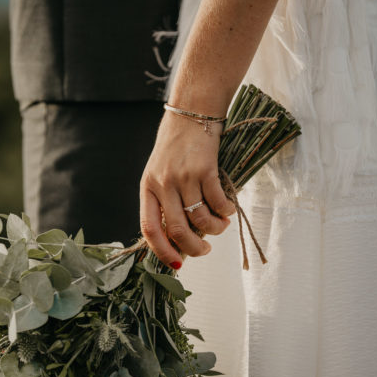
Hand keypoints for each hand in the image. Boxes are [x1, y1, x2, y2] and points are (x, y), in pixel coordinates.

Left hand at [139, 113, 235, 267]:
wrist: (191, 112)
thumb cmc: (176, 146)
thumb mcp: (160, 172)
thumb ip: (165, 200)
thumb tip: (177, 237)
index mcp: (148, 188)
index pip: (149, 229)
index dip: (162, 252)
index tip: (177, 264)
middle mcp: (163, 184)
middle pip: (178, 230)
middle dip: (195, 248)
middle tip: (206, 249)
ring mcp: (183, 176)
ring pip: (200, 219)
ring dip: (215, 229)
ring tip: (220, 225)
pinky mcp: (205, 168)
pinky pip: (218, 202)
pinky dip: (226, 211)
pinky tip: (228, 209)